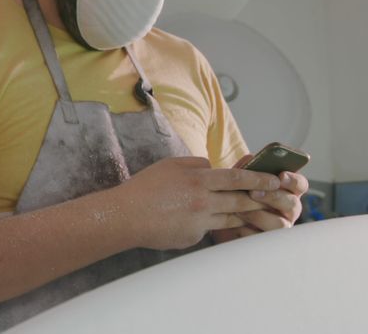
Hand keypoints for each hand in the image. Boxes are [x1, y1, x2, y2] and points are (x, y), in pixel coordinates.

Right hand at [113, 156, 279, 250]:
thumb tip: (212, 167)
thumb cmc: (145, 188)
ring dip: (242, 216)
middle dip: (260, 199)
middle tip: (275, 198)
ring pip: (230, 219)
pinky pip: (209, 229)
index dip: (259, 179)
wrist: (126, 216)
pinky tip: (204, 223)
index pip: (238, 179)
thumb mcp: (170, 165)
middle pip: (241, 201)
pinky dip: (211, 224)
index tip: (274, 180)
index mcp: (198, 180)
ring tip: (252, 213)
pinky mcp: (193, 237)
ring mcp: (200, 222)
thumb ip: (196, 164)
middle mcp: (203, 201)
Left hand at [212, 154, 308, 242]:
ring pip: (280, 224)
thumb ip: (246, 169)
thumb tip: (250, 158)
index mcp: (286, 190)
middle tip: (253, 192)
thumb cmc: (235, 193)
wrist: (218, 217)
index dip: (294, 180)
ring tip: (239, 210)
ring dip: (258, 215)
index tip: (281, 175)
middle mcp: (288, 209)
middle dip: (273, 197)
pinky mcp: (266, 240)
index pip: (300, 184)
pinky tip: (236, 224)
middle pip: (293, 204)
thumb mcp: (239, 179)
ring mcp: (279, 226)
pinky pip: (262, 238)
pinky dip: (248, 230)